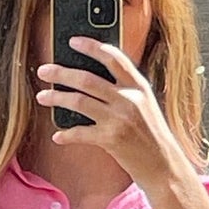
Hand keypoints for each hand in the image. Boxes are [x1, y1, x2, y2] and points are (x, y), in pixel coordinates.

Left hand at [34, 37, 182, 188]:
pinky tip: (58, 135)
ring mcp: (119, 119)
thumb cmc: (152, 137)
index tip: (72, 41)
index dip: (91, 46)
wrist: (164, 167)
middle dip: (61, 72)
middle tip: (44, 70)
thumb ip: (125, 90)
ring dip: (57, 98)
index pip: (113, 57)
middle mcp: (129, 99)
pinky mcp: (111, 140)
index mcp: (139, 87)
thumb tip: (94, 79)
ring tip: (43, 97)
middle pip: (87, 79)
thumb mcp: (145, 105)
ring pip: (79, 101)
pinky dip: (66, 134)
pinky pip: (81, 133)